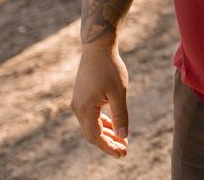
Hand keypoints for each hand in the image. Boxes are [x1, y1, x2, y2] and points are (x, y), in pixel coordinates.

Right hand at [71, 42, 130, 157]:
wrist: (97, 48)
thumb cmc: (110, 68)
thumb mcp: (119, 92)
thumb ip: (120, 115)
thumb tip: (123, 136)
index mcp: (85, 109)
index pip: (96, 137)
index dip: (109, 147)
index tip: (122, 154)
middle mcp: (78, 108)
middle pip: (92, 134)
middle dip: (108, 143)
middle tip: (124, 151)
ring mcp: (79, 103)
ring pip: (91, 125)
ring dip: (106, 134)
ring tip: (122, 141)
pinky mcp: (83, 97)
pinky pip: (91, 116)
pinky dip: (102, 123)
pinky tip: (113, 126)